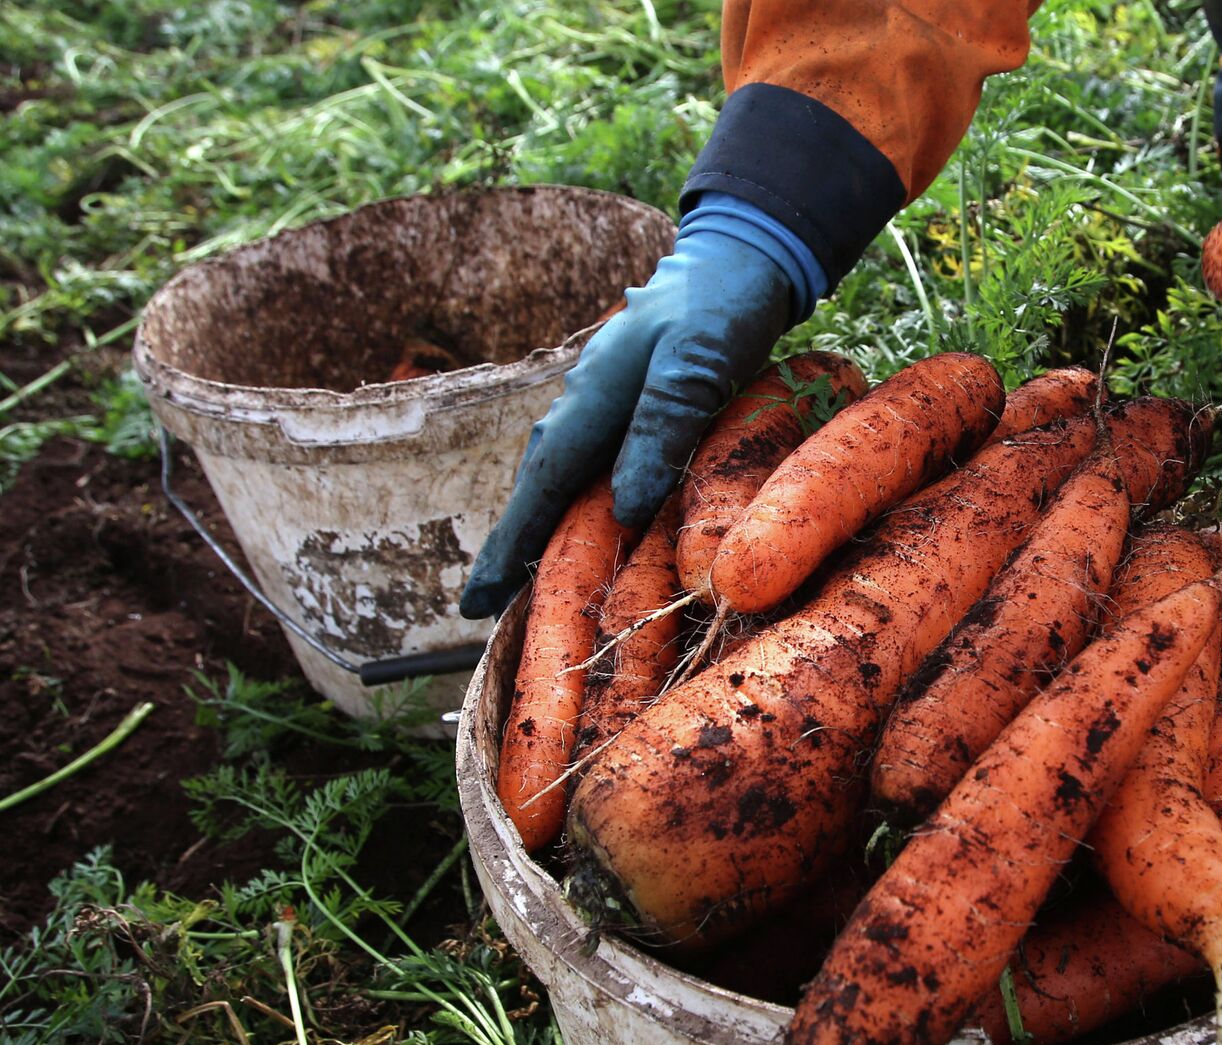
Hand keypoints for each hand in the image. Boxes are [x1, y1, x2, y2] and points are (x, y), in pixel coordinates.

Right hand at [460, 231, 791, 616]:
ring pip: (561, 475)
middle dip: (511, 544)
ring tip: (518, 578)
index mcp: (593, 396)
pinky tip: (582, 523)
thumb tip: (624, 507)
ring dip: (539, 525)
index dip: (512, 544)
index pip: (544, 484)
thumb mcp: (697, 364)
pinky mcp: (628, 402)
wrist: (738, 257)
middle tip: (481, 606)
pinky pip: (590, 463)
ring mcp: (603, 400)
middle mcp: (585, 401)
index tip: (479, 599)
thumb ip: (661, 429)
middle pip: (539, 485)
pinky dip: (576, 500)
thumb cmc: (720, 307)